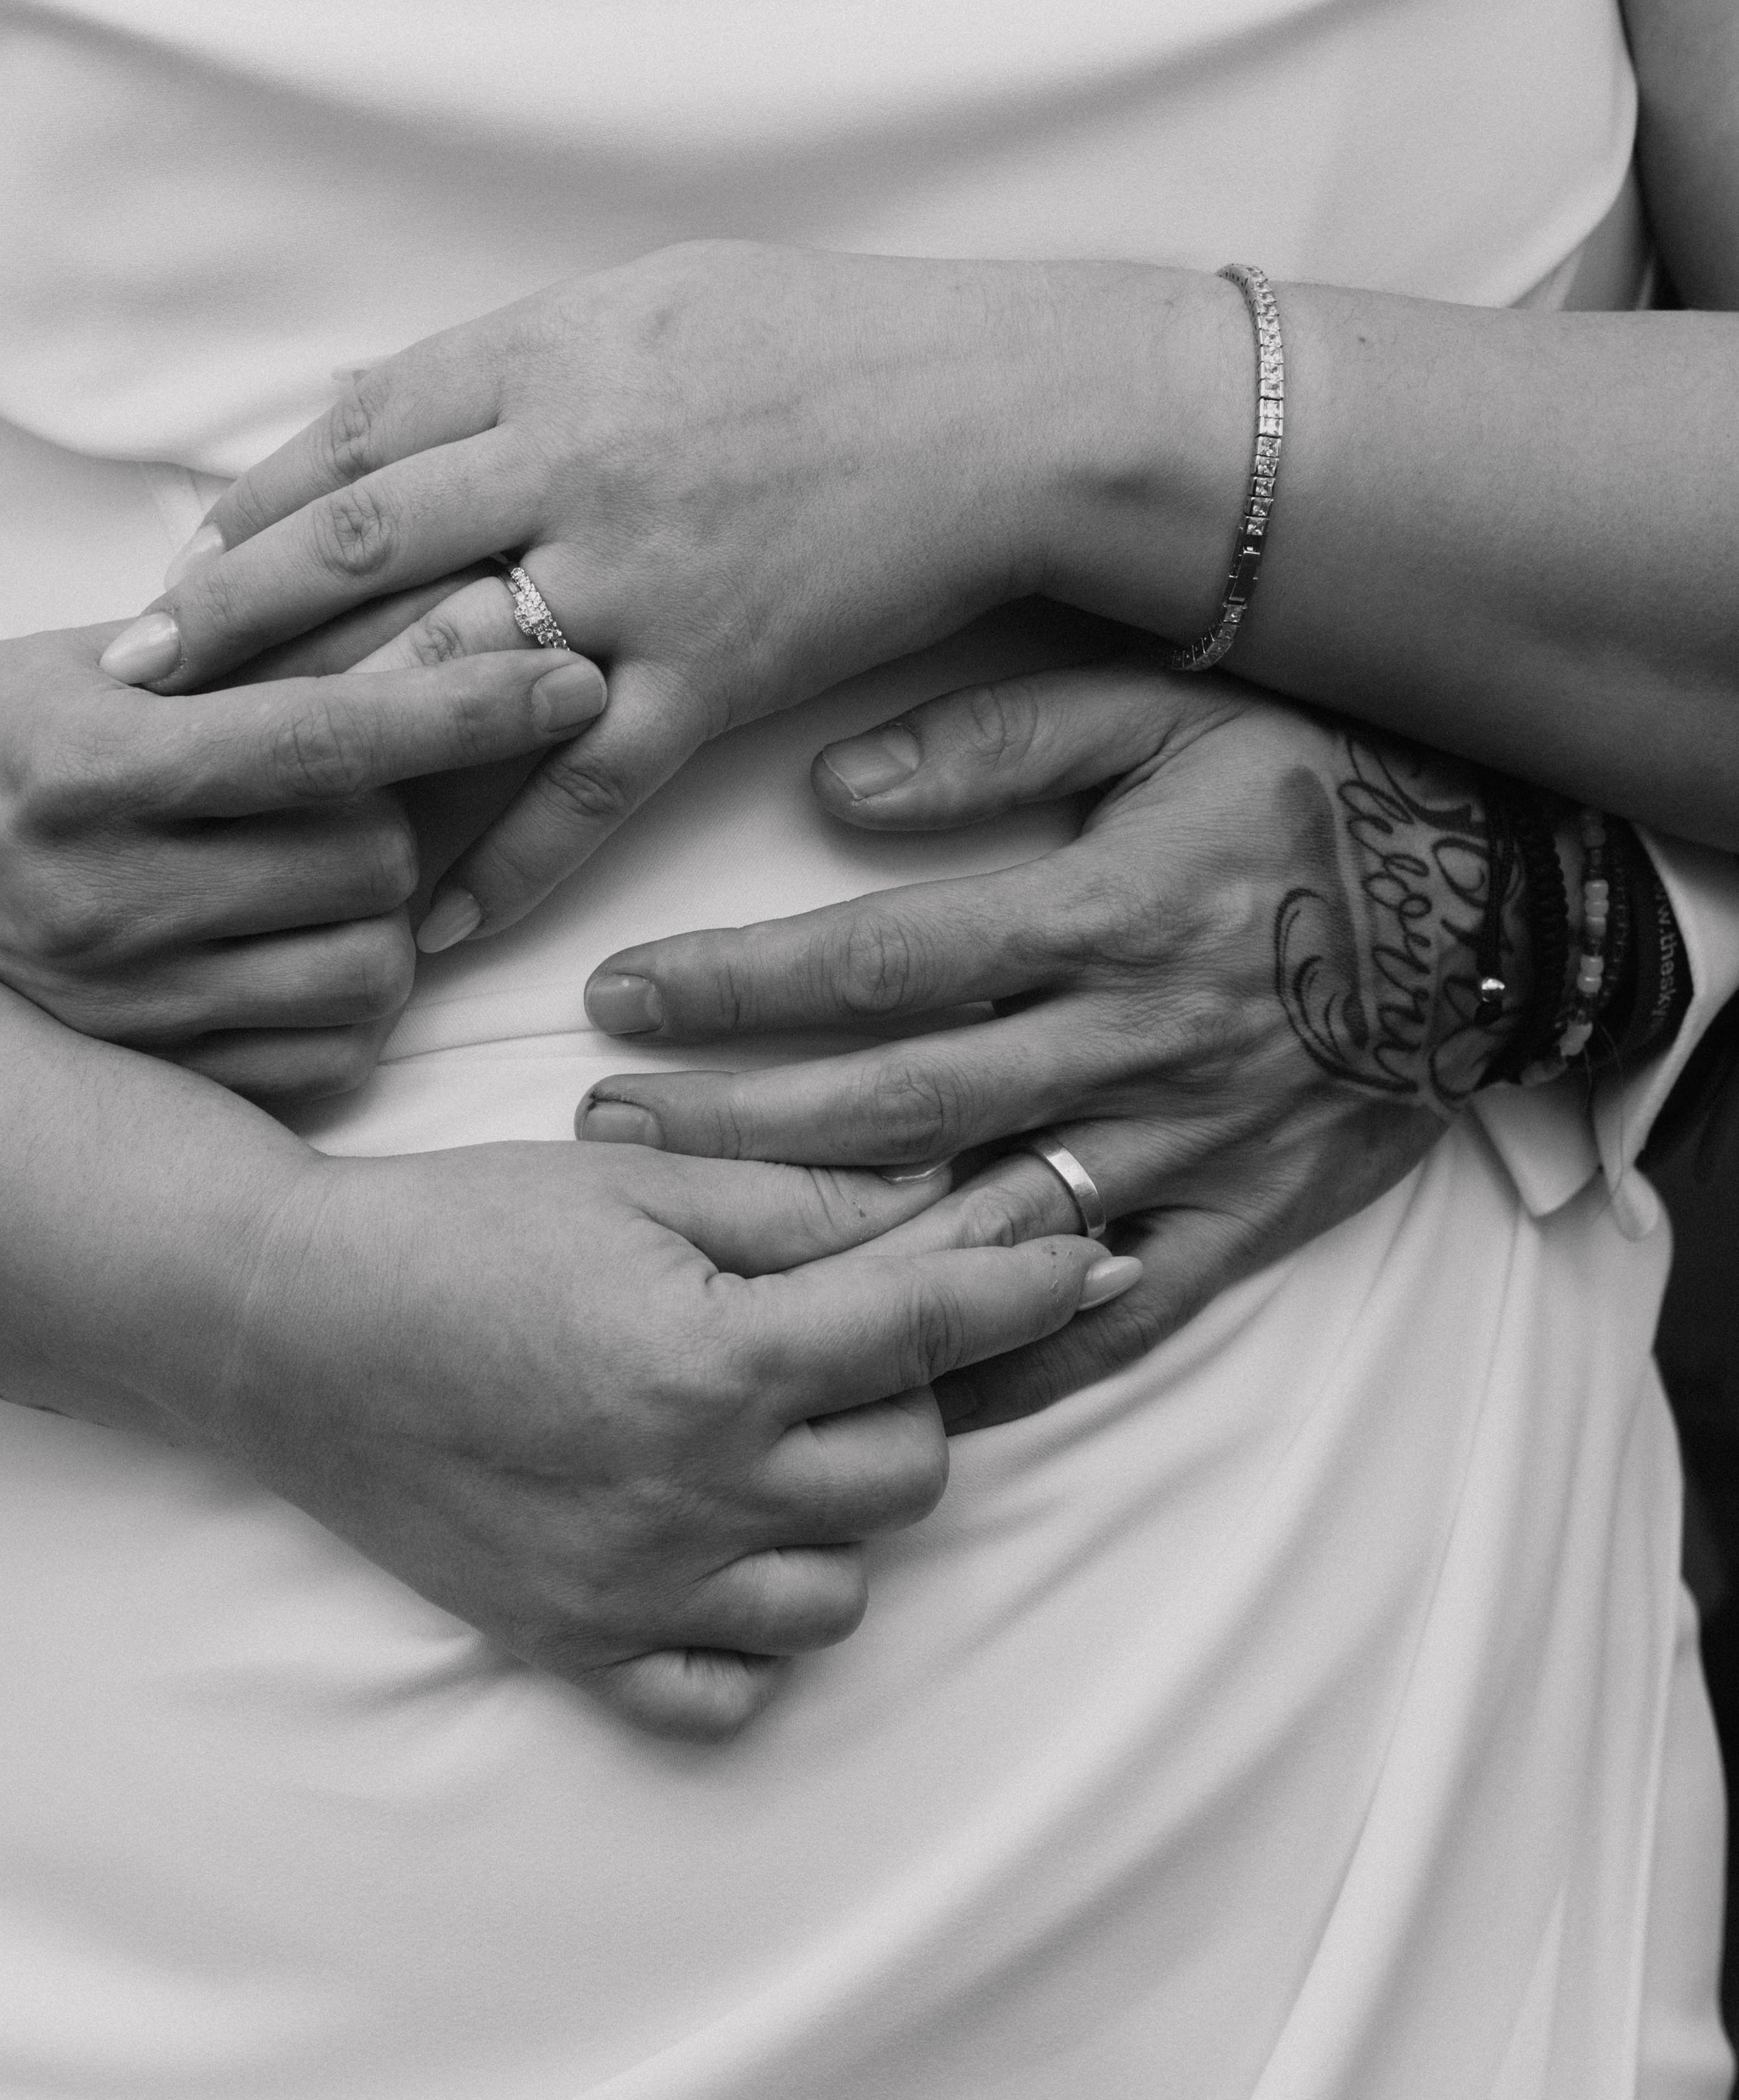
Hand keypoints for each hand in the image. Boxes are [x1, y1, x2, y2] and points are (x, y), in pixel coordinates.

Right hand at [0, 617, 608, 1099]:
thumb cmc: (19, 721)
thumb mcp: (119, 654)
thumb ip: (271, 644)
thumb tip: (465, 605)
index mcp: (80, 763)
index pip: (321, 737)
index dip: (468, 704)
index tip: (575, 673)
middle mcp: (92, 895)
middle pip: (366, 863)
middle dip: (408, 816)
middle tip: (380, 787)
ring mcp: (116, 1005)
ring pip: (366, 972)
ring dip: (391, 913)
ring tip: (340, 866)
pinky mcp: (146, 1076)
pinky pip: (328, 1057)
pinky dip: (354, 999)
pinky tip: (311, 941)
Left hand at [99, 243, 1048, 941]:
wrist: (1007, 411)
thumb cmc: (839, 341)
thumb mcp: (662, 297)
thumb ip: (522, 357)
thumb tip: (386, 406)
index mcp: (556, 357)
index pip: (362, 434)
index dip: (258, 502)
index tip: (182, 563)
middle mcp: (574, 461)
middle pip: (359, 543)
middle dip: (231, 615)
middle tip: (129, 679)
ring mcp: (639, 574)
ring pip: (447, 665)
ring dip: (333, 738)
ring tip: (243, 803)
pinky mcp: (713, 674)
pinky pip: (582, 785)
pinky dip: (501, 861)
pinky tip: (428, 922)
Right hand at [224, 1136, 1126, 1737]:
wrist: (284, 1329)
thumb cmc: (458, 1228)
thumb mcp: (635, 1177)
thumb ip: (800, 1199)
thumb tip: (946, 1201)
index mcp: (711, 1357)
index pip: (926, 1328)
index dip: (1023, 1283)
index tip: (1081, 1255)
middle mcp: (689, 1489)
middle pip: (907, 1473)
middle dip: (905, 1398)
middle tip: (841, 1343)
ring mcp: (635, 1585)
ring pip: (839, 1591)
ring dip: (836, 1514)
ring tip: (767, 1442)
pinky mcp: (575, 1644)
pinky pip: (729, 1692)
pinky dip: (752, 1635)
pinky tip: (718, 1549)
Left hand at [564, 663, 1522, 1422]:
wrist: (1496, 900)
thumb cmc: (1313, 786)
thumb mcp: (1166, 708)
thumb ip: (1001, 737)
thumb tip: (840, 787)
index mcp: (1104, 912)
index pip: (880, 961)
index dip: (737, 985)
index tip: (618, 999)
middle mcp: (1136, 1040)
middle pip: (899, 1103)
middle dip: (733, 1126)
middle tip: (602, 1136)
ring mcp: (1192, 1144)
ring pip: (985, 1220)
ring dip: (834, 1246)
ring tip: (699, 1256)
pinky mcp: (1247, 1221)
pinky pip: (1117, 1318)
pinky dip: (1013, 1365)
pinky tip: (904, 1392)